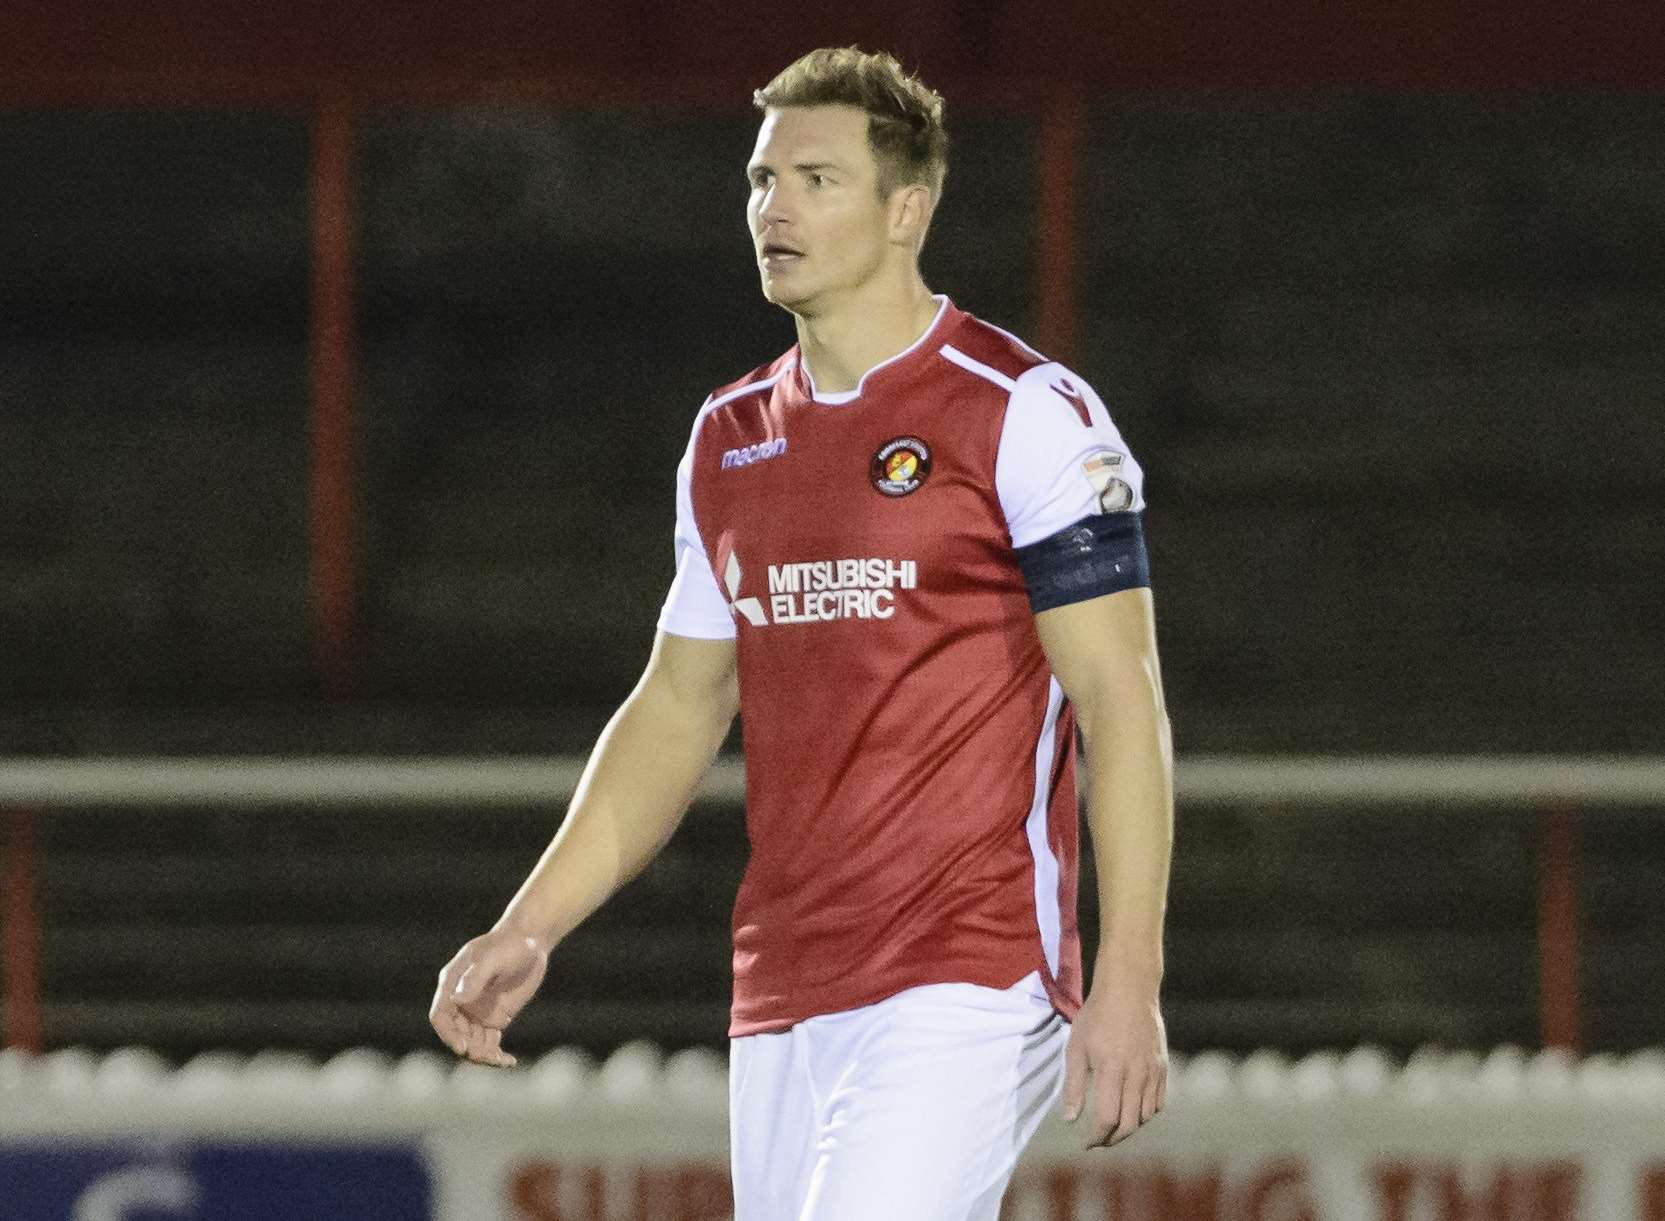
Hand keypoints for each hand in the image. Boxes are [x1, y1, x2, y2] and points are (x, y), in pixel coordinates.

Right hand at [429, 928, 549, 1066]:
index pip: (440, 1016)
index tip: (464, 1048)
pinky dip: (496, 1055)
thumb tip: (458, 999)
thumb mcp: (494, 958)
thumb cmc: (510, 944)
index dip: (448, 1035)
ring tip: (502, 1061)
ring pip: (471, 1042)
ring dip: (483, 1055)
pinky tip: (509, 1062)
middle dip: (470, 1049)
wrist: (531, 944)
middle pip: (456, 1034)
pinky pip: (489, 1043)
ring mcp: (476, 1011)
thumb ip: (476, 977)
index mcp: (452, 984)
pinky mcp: (493, 1018)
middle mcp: (460, 1001)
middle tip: (490, 1057)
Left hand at [1061, 962, 1167, 1147]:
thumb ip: (1074, 1085)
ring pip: (1145, 1116)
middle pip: (1129, 1124)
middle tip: (1098, 1141)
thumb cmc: (1097, 1016)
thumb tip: (1070, 1119)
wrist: (1129, 990)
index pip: (1108, 1118)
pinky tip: (1132, 1111)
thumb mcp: (1076, 1047)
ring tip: (1112, 1128)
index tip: (1086, 1142)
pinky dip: (1146, 1114)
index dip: (1096, 1137)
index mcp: (1112, 1069)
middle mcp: (1136, 1074)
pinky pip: (1159, 1103)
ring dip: (1129, 1128)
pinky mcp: (1163, 1067)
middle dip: (1112, 1139)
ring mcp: (1153, 1071)